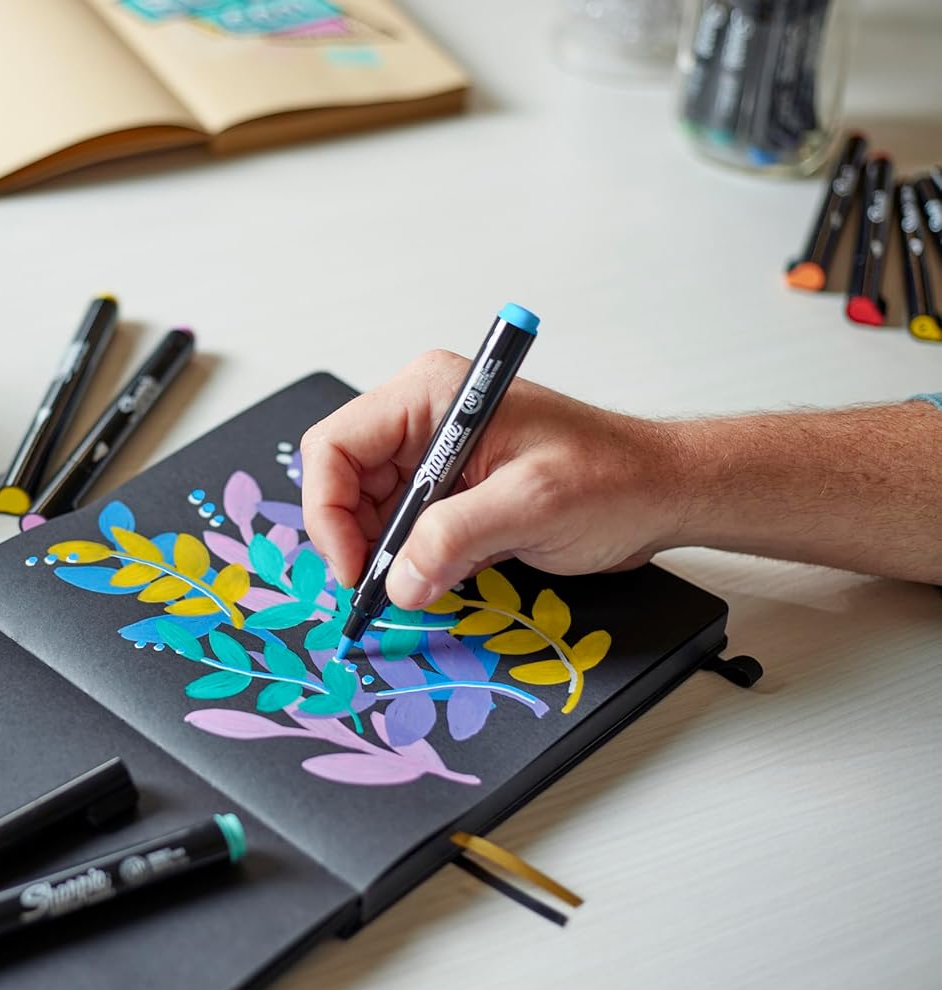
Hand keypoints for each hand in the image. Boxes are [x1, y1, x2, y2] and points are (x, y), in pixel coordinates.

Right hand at [300, 350, 687, 608]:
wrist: (663, 492)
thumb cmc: (614, 477)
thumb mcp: (531, 505)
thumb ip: (455, 539)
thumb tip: (399, 582)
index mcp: (432, 394)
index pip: (337, 446)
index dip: (331, 511)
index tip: (354, 568)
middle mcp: (425, 416)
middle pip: (345, 479)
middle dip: (355, 539)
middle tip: (376, 591)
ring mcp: (437, 452)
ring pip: (370, 508)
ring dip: (382, 554)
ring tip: (409, 589)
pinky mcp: (453, 487)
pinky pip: (404, 525)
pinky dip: (407, 559)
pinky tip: (430, 580)